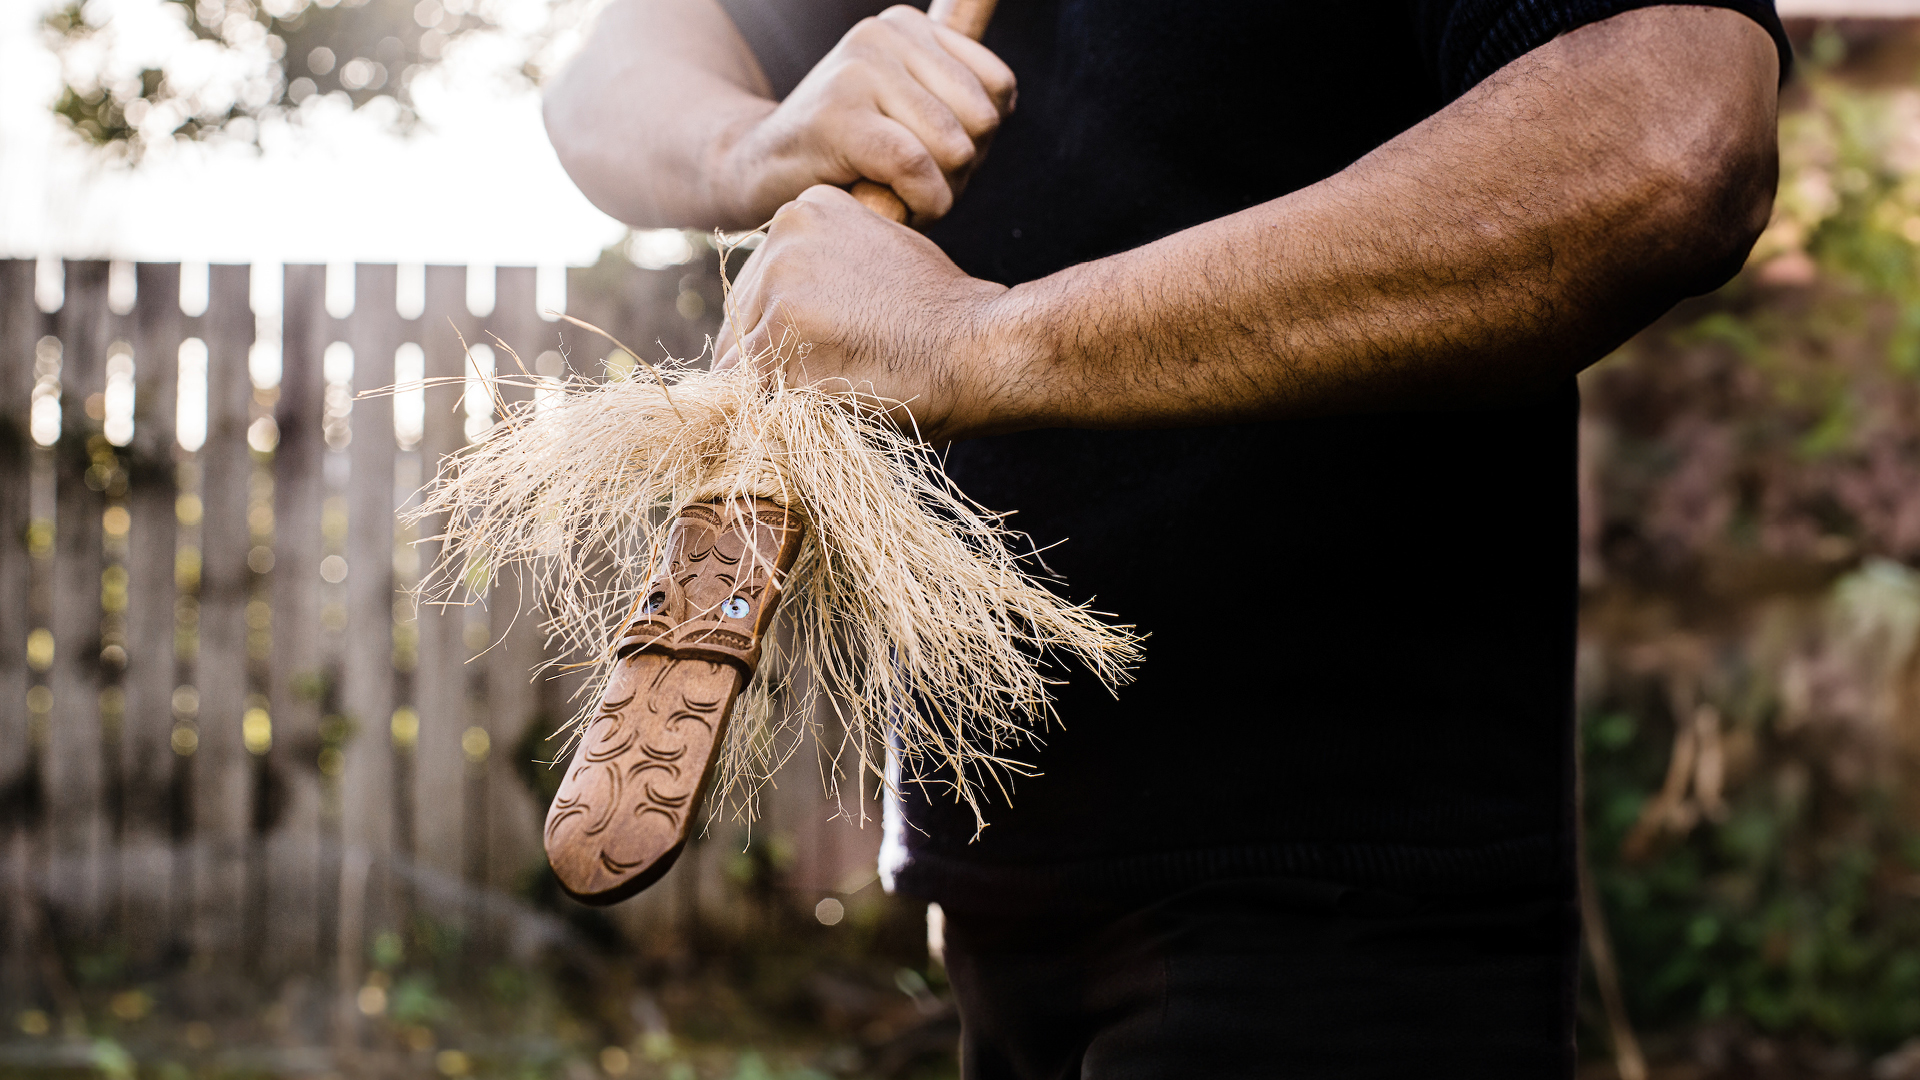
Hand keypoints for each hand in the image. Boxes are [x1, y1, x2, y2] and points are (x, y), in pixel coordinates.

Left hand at [714, 185, 1020, 442]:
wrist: (982, 348)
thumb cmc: (945, 316)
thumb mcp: (882, 255)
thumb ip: (828, 265)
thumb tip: (783, 303)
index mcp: (807, 208)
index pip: (763, 280)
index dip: (790, 325)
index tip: (833, 343)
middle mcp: (783, 234)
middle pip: (744, 315)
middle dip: (776, 354)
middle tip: (838, 374)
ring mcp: (777, 287)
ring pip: (741, 357)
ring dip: (776, 385)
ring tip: (840, 387)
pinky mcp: (775, 341)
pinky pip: (745, 393)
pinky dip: (774, 411)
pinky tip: (824, 406)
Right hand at [719, 5, 1015, 225]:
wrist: (755, 172)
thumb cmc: (845, 155)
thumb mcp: (904, 113)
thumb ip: (954, 102)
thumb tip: (1004, 106)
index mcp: (907, 27)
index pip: (998, 86)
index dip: (982, 140)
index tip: (943, 162)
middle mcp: (883, 35)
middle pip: (981, 119)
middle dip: (963, 170)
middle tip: (921, 187)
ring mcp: (858, 71)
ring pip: (953, 145)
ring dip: (940, 193)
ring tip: (902, 197)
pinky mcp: (839, 116)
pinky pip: (915, 165)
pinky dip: (922, 202)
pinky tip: (899, 211)